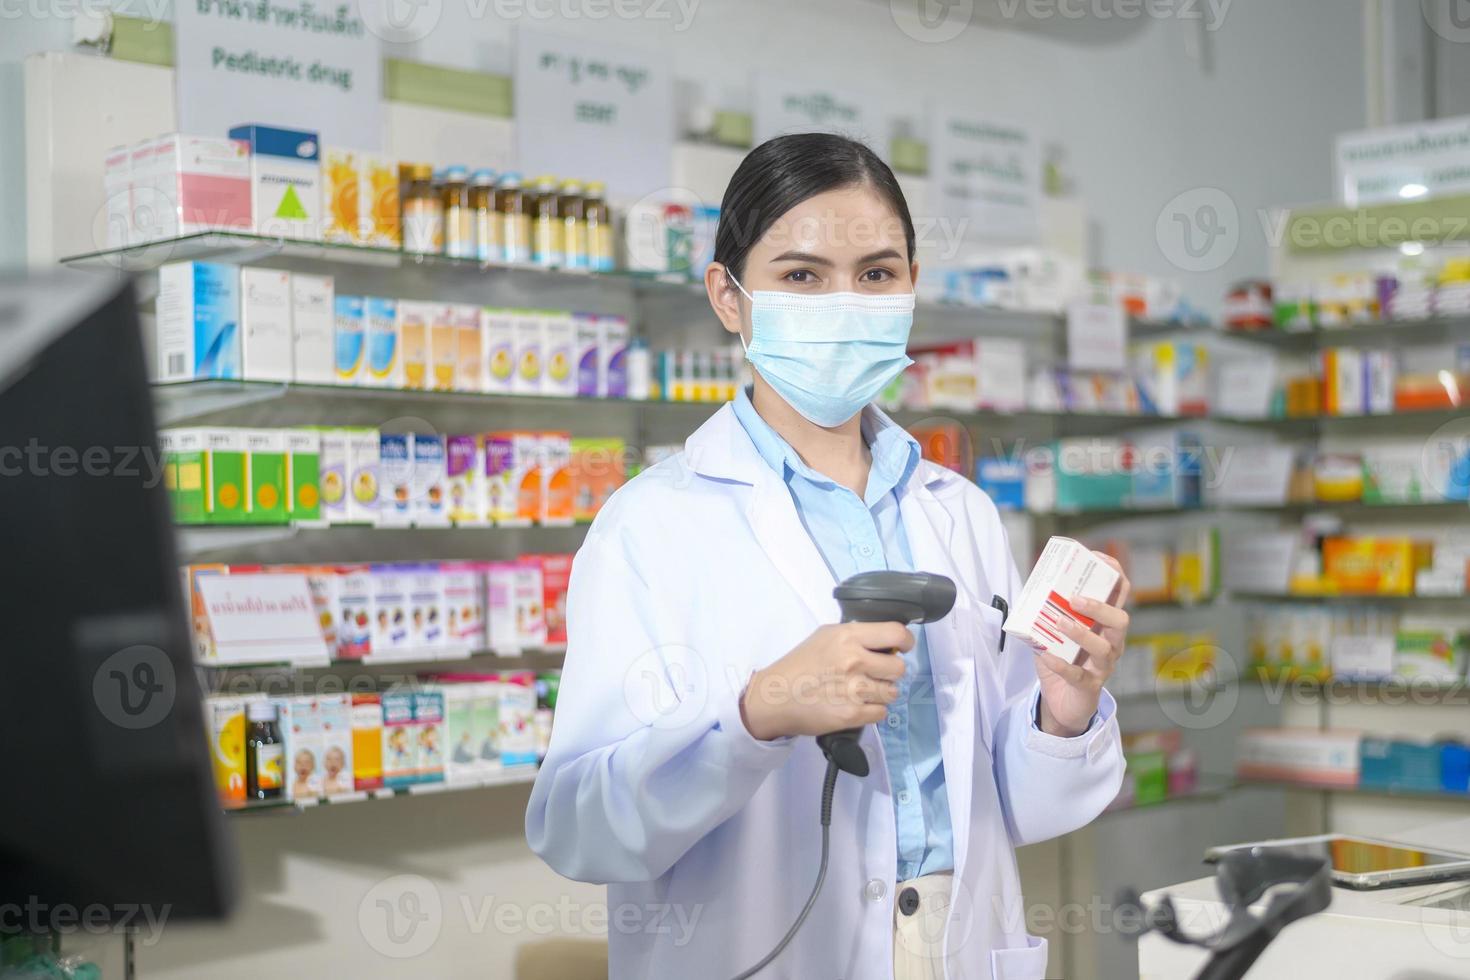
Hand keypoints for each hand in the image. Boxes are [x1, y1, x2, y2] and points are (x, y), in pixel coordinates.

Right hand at [741, 622, 912, 740]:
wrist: (774, 696)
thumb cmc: (799, 665)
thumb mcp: (825, 637)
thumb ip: (855, 636)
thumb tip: (885, 643)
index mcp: (848, 637)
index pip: (896, 633)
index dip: (905, 641)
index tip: (902, 648)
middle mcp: (854, 661)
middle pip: (898, 668)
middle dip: (889, 673)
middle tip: (874, 674)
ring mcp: (854, 690)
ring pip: (892, 693)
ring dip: (880, 693)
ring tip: (860, 692)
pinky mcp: (852, 715)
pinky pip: (881, 713)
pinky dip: (872, 711)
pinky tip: (855, 705)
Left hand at [1034, 553, 1130, 737]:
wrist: (1061, 703)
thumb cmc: (1062, 661)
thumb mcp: (1053, 632)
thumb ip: (1046, 612)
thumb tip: (1031, 587)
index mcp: (1104, 625)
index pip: (1120, 595)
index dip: (1115, 575)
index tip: (1100, 560)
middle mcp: (1110, 643)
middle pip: (1120, 621)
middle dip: (1100, 607)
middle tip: (1075, 599)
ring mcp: (1102, 666)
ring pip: (1104, 648)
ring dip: (1081, 633)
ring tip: (1059, 623)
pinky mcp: (1089, 687)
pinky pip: (1079, 675)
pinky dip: (1062, 665)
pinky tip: (1047, 656)